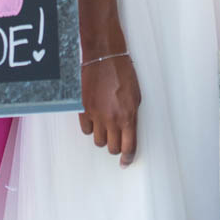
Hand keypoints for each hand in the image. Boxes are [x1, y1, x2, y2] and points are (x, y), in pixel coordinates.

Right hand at [78, 51, 139, 166]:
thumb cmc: (123, 73)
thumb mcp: (136, 96)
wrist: (104, 58)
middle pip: (112, 148)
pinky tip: (95, 120)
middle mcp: (112, 119)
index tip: (126, 162)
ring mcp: (96, 115)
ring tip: (106, 128)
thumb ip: (132, 116)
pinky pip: (86, 130)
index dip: (128, 158)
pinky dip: (90, 128)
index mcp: (128, 116)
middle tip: (117, 140)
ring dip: (103, 137)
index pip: (129, 147)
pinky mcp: (84, 110)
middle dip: (116, 147)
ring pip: (98, 141)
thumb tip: (129, 131)